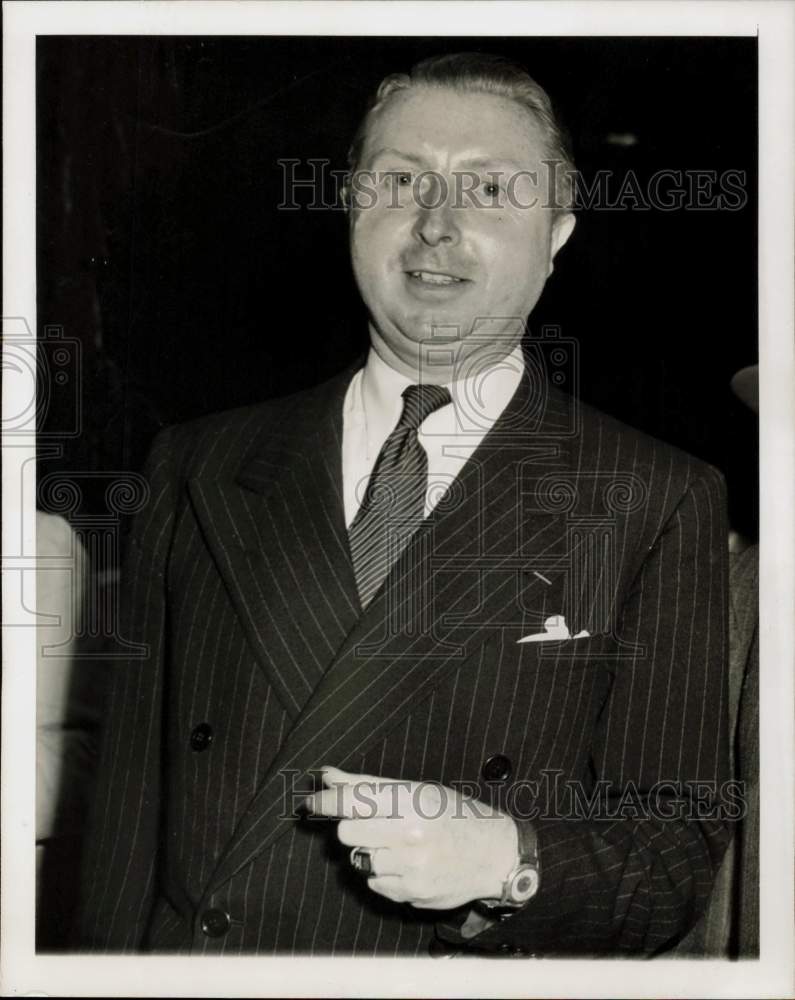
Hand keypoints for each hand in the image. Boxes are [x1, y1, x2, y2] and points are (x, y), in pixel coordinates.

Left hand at [304, 766, 518, 909]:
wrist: (493, 854)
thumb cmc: (454, 815)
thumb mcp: (417, 790)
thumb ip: (367, 785)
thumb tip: (327, 777)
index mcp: (412, 802)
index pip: (353, 800)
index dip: (326, 801)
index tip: (312, 803)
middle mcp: (410, 835)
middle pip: (347, 832)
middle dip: (353, 826)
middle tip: (373, 822)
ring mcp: (411, 868)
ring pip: (359, 859)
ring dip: (370, 850)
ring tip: (396, 844)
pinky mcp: (411, 893)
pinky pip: (375, 882)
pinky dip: (383, 873)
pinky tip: (407, 863)